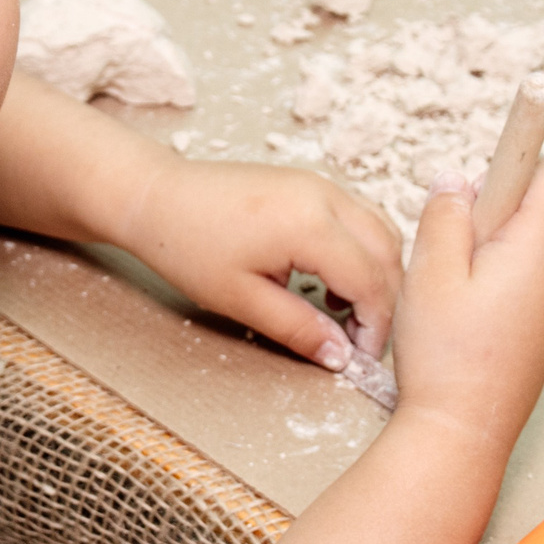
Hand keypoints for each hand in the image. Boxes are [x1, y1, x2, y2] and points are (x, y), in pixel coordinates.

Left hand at [115, 157, 403, 372]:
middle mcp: (326, 196)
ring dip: (377, 274)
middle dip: (385, 302)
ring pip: (380, 231)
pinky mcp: (312, 184)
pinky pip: (359, 217)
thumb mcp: (242, 299)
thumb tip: (341, 357)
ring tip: (348, 316)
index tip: (362, 359)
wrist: (156, 197)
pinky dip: (362, 251)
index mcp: (311, 225)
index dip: (376, 326)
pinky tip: (334, 283)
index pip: (372, 281)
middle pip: (388, 253)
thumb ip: (298, 328)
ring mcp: (321, 184)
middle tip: (362, 342)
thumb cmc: (187, 246)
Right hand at [390, 161, 543, 451]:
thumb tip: (458, 180)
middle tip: (448, 249)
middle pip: (532, 209)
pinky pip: (520, 279)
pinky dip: (490, 281)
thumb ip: (447, 214)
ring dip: (485, 251)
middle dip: (488, 212)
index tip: (506, 139)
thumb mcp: (431, 271)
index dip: (522, 156)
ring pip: (522, 247)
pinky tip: (460, 314)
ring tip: (449, 291)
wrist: (464, 433)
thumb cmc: (448, 357)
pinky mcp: (542, 326)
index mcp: (537, 249)